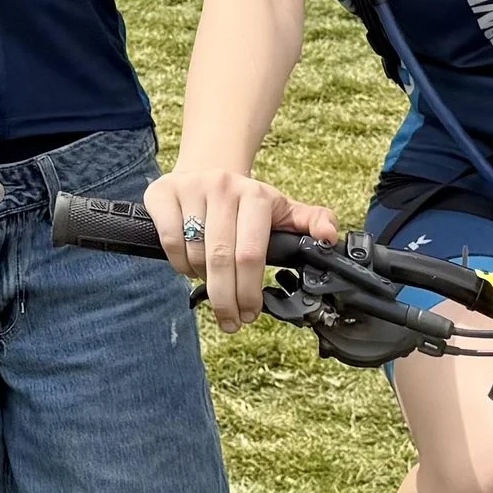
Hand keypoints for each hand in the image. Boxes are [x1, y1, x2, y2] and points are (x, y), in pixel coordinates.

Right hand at [143, 166, 337, 330]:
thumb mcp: (282, 209)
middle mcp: (223, 187)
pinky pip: (170, 243)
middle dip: (226, 300)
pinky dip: (179, 265)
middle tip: (230, 322)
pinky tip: (190, 270)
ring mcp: (191, 188)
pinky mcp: (163, 194)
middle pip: (222, 259)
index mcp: (256, 195)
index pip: (252, 254)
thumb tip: (329, 238)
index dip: (249, 291)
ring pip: (195, 254)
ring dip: (204, 282)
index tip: (250, 314)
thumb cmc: (246, 201)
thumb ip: (312, 222)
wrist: (206, 170)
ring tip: (214, 289)